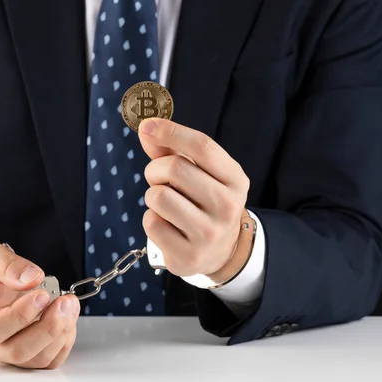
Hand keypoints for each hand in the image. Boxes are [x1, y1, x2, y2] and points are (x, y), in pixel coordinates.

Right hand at [0, 243, 79, 368]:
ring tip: (69, 305)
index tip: (42, 295)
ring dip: (61, 333)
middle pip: (17, 350)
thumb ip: (6, 264)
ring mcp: (5, 353)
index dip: (20, 316)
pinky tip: (67, 317)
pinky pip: (48, 359)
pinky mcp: (25, 355)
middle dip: (48, 327)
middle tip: (65, 302)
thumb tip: (32, 278)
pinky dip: (64, 341)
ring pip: (36, 358)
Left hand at [138, 118, 250, 278]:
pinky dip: (151, 219)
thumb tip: (145, 129)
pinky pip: (151, 223)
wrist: (221, 252)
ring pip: (158, 196)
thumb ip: (173, 149)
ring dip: (152, 196)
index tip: (148, 126)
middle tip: (159, 180)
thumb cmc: (204, 202)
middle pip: (174, 168)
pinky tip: (166, 225)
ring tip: (165, 204)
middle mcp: (227, 206)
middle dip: (156, 170)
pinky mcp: (188, 255)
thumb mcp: (201, 174)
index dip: (171, 132)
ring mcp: (209, 234)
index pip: (202, 146)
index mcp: (235, 179)